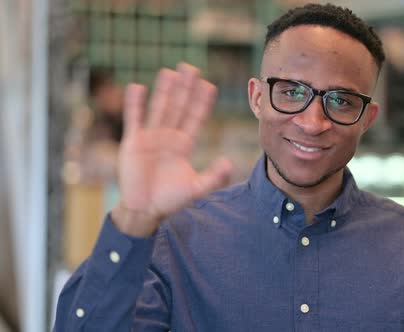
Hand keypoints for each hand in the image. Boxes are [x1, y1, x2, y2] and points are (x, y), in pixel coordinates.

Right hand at [112, 63, 231, 236]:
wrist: (145, 210)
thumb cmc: (170, 199)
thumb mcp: (196, 188)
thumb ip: (214, 177)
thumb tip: (229, 162)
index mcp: (184, 144)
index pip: (196, 118)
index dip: (202, 102)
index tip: (210, 85)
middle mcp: (169, 137)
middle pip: (179, 107)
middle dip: (185, 88)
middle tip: (191, 68)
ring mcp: (151, 137)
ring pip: (159, 108)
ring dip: (164, 90)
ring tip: (169, 72)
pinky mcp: (133, 142)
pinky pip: (134, 119)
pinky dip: (135, 104)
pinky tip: (137, 87)